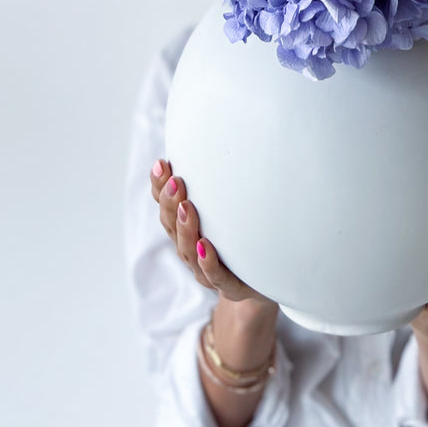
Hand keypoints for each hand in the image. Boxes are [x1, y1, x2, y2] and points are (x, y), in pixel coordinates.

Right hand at [150, 159, 278, 315]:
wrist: (267, 284)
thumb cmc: (244, 240)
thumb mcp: (230, 209)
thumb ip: (220, 185)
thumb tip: (219, 140)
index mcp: (187, 230)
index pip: (167, 207)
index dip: (159, 188)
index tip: (162, 164)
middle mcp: (192, 250)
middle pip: (171, 227)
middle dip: (170, 203)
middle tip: (174, 180)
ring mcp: (208, 270)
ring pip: (188, 251)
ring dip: (185, 227)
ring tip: (186, 205)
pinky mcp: (232, 286)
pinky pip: (216, 276)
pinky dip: (207, 261)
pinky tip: (205, 245)